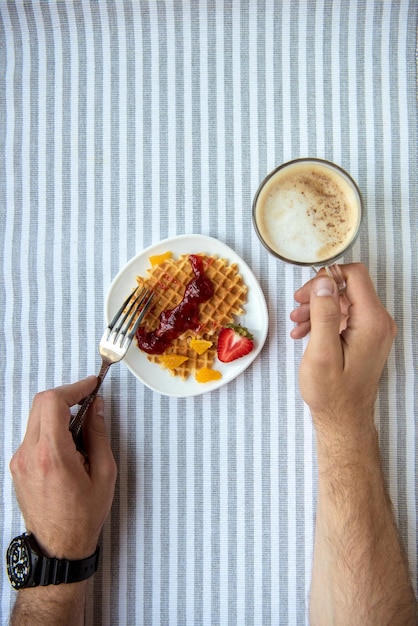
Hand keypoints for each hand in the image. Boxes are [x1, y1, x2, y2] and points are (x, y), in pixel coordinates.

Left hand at [9, 377, 116, 559]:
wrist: (58, 547)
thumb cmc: (84, 515)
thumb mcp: (104, 473)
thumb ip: (98, 434)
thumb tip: (96, 407)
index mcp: (52, 455)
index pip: (53, 402)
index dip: (74, 387)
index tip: (91, 385)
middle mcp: (29, 454)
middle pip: (41, 404)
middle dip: (67, 395)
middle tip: (88, 399)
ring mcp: (19, 460)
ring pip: (35, 417)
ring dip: (58, 412)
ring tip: (80, 426)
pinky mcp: (17, 466)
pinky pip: (32, 434)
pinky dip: (50, 428)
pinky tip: (68, 443)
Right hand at [290, 264, 396, 435]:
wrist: (343, 418)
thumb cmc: (332, 392)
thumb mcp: (322, 351)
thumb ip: (324, 313)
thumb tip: (324, 281)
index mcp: (372, 321)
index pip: (355, 275)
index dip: (327, 277)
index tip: (306, 291)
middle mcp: (379, 322)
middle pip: (348, 286)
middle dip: (319, 293)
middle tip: (296, 306)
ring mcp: (374, 330)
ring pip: (344, 301)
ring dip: (318, 307)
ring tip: (296, 322)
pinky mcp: (366, 337)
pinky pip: (345, 316)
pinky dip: (324, 319)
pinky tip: (304, 332)